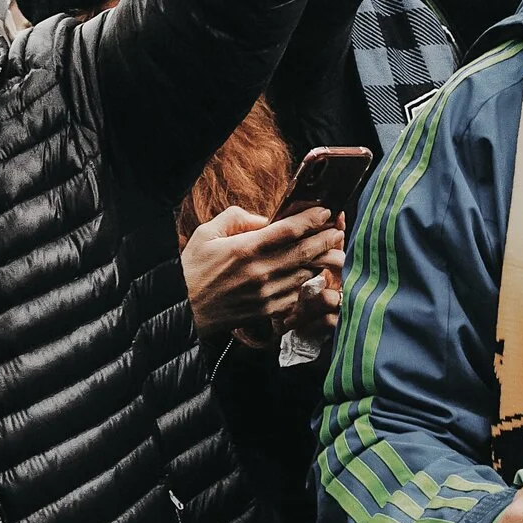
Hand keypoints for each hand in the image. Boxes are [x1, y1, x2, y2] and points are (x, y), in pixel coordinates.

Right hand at [182, 205, 346, 340]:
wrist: (184, 309)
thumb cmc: (193, 268)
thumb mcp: (207, 233)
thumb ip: (237, 218)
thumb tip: (265, 219)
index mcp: (244, 248)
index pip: (287, 229)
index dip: (310, 219)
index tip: (324, 211)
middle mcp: (259, 270)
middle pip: (303, 252)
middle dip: (325, 240)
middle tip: (338, 232)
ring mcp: (265, 293)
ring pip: (304, 275)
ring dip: (323, 263)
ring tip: (336, 254)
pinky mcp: (266, 310)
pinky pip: (295, 296)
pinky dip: (307, 285)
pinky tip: (313, 277)